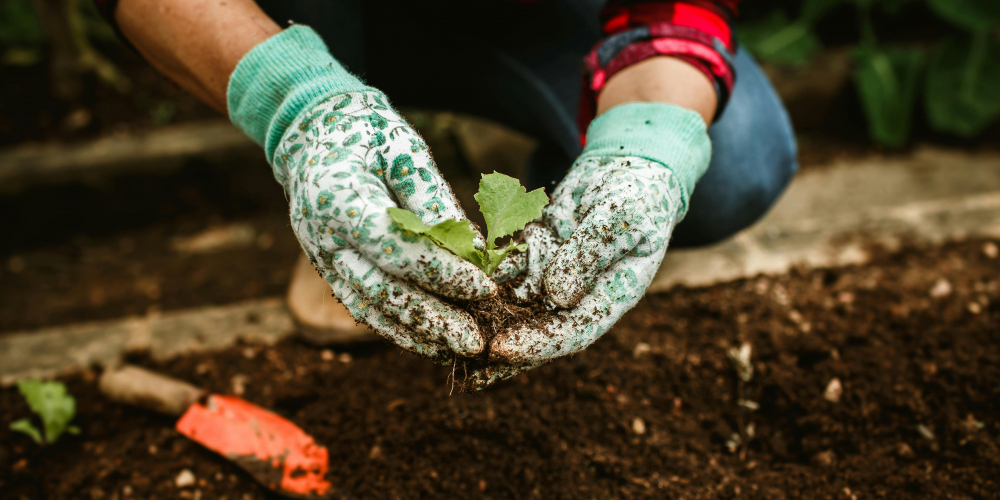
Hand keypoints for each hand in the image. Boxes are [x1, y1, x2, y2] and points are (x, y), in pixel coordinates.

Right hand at [276, 90, 495, 360]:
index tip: (484, 287)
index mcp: (338, 201)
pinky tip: (432, 342)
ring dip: (417, 333)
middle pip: (380, 290)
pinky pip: (363, 308)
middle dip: (432, 318)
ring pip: (370, 308)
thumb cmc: (366, 134)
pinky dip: (398, 328)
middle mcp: (323, 238)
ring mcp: (322, 259)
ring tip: (459, 348)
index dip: (441, 272)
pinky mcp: (329, 271)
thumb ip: (432, 198)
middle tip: (475, 340)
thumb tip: (473, 248)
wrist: (313, 134)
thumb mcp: (403, 149)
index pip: (394, 248)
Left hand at [473, 103, 710, 385]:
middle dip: (497, 345)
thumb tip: (558, 296)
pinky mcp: (534, 254)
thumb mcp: (621, 219)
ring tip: (442, 329)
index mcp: (611, 298)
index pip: (571, 332)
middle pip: (536, 330)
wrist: (629, 166)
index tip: (500, 349)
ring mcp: (553, 276)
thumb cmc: (638, 193)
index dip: (536, 345)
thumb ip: (590, 254)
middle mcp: (579, 296)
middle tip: (457, 355)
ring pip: (514, 305)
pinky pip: (502, 271)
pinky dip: (477, 279)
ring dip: (480, 318)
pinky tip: (446, 283)